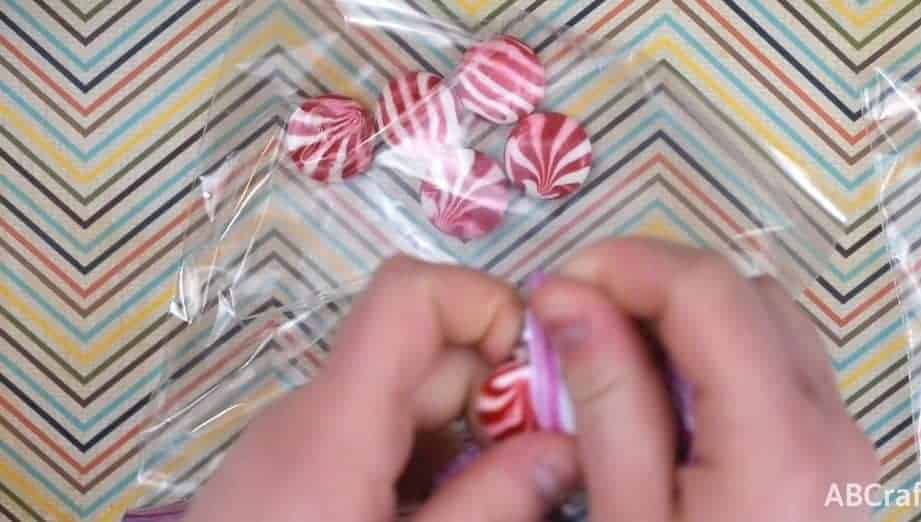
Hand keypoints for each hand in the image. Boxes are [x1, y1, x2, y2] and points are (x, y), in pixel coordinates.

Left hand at [184, 256, 579, 521]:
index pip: (410, 294)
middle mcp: (309, 412)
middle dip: (494, 397)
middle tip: (535, 470)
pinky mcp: (289, 471)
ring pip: (403, 398)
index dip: (485, 306)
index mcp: (333, 423)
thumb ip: (491, 505)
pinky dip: (423, 461)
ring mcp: (293, 441)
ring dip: (464, 438)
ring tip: (483, 506)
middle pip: (421, 353)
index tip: (538, 380)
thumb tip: (568, 446)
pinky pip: (373, 435)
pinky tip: (431, 515)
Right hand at [528, 238, 879, 520]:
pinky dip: (714, 352)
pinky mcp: (833, 453)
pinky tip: (663, 393)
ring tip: (614, 354)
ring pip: (766, 319)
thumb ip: (606, 395)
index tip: (560, 281)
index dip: (629, 264)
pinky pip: (776, 364)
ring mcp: (842, 437)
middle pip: (745, 293)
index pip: (709, 291)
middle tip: (579, 318)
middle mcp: (831, 424)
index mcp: (780, 441)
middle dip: (654, 286)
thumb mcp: (626, 514)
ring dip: (686, 316)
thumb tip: (566, 295)